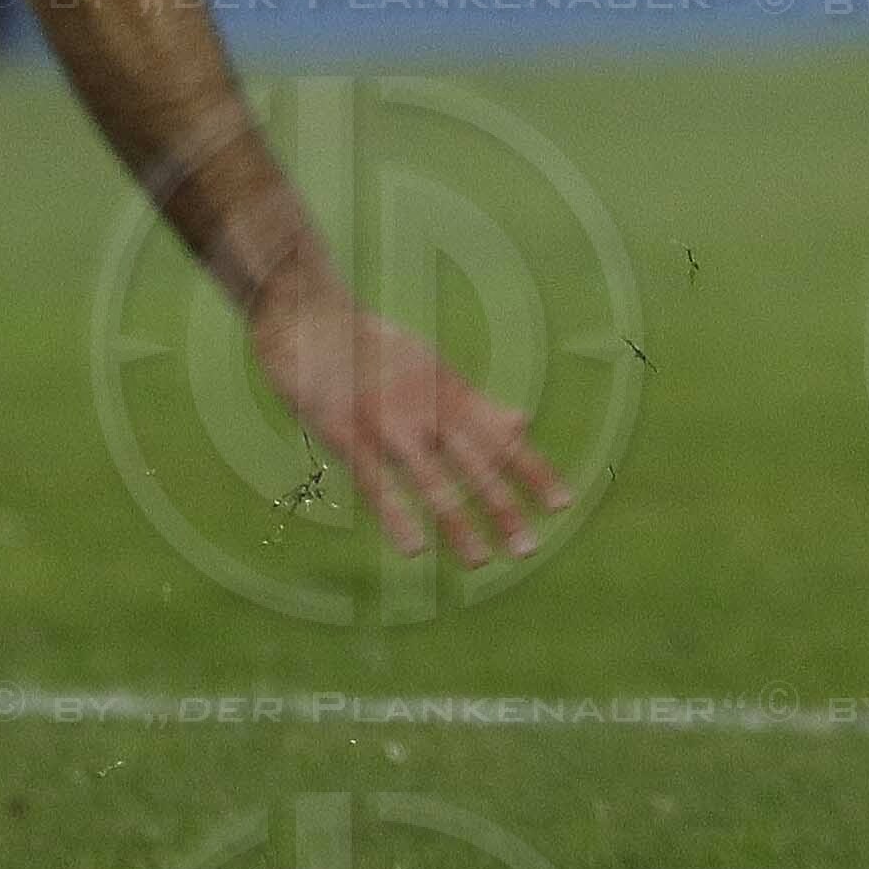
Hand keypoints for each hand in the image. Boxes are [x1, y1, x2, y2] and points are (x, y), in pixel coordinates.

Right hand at [246, 273, 571, 567]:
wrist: (306, 307)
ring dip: (456, 521)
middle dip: (502, 506)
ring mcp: (384, 418)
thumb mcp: (433, 369)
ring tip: (480, 561)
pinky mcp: (343, 428)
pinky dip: (396, 513)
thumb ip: (476, 404)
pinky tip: (413, 546)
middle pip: (471, 461)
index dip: (531, 469)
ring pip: (428, 477)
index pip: (498, 436)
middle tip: (527, 550)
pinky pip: (374, 479)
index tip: (562, 504)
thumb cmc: (370, 343)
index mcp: (448, 391)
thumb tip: (524, 423)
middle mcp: (424, 406)